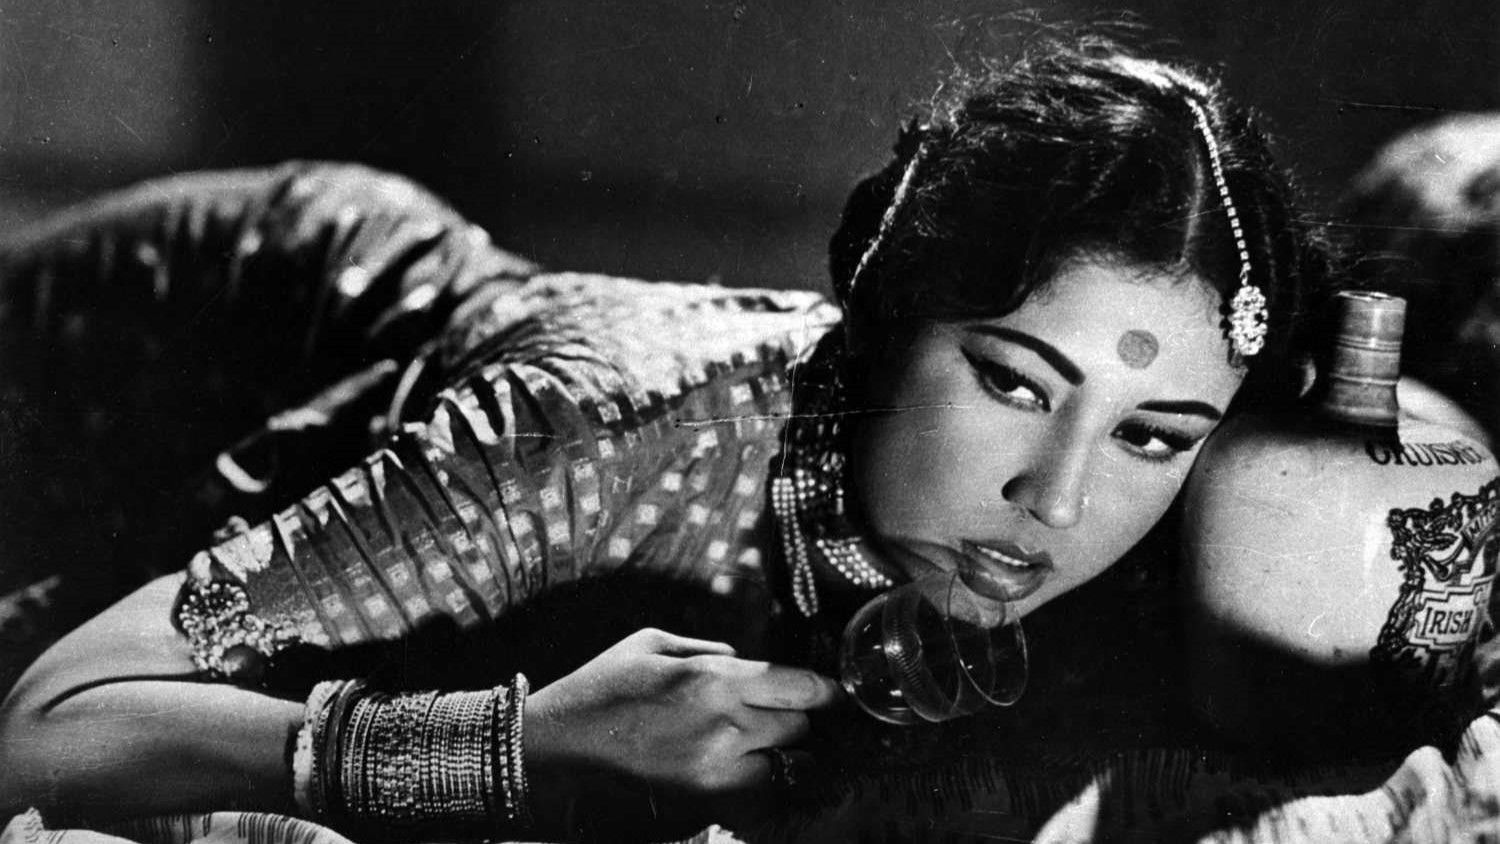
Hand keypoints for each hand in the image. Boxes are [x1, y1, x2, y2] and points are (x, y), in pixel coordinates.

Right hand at [523, 627, 839, 838]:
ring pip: (782, 762)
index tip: (830, 691)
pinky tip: (734, 765)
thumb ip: (709, 649)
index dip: (822, 688)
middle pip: (798, 725)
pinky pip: (753, 789)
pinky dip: (754, 778)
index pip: (799, 685)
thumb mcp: (651, 642)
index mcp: (714, 678)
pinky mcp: (703, 799)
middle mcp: (724, 724)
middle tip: (777, 711)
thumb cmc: (601, 687)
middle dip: (793, 717)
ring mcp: (716, 768)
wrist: (556, 746)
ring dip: (777, 751)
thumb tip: (746, 662)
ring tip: (752, 740)